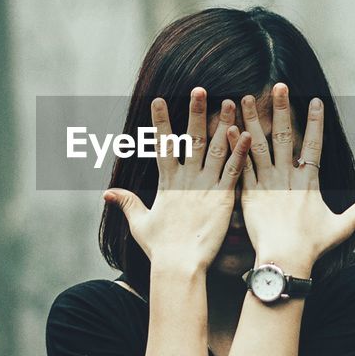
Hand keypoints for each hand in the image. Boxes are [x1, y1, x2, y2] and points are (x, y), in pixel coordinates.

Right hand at [104, 89, 251, 273]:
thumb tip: (106, 193)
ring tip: (230, 102)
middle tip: (200, 89)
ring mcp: (206, 187)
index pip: (163, 145)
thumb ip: (127, 203)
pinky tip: (249, 134)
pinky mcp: (223, 198)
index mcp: (167, 183)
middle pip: (192, 139)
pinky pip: (234, 171)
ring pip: (216, 149)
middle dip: (195, 112)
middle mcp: (186, 179)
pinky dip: (241, 152)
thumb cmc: (161, 249)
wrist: (179, 266)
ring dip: (223, 125)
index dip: (161, 122)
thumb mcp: (140, 223)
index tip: (158, 99)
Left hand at [238, 83, 354, 277]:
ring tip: (243, 98)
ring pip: (257, 145)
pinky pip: (240, 165)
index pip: (313, 144)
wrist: (284, 261)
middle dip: (282, 109)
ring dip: (250, 120)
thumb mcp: (340, 227)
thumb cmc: (312, 247)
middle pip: (283, 136)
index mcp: (308, 181)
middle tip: (278, 86)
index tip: (316, 100)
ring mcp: (266, 183)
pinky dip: (235, 147)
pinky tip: (229, 128)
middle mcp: (287, 177)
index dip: (315, 122)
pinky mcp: (248, 194)